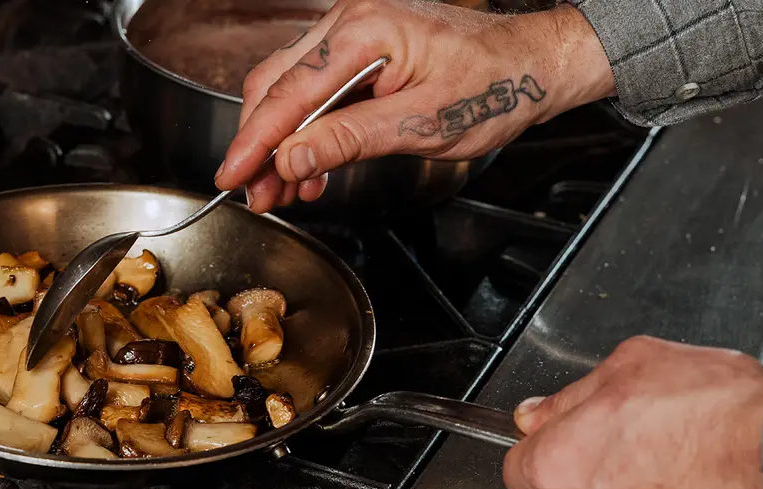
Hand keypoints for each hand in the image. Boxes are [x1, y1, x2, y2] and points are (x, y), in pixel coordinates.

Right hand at [214, 0, 615, 212]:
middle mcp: (351, 21)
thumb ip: (351, 140)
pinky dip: (307, 132)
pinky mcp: (361, 51)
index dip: (256, 140)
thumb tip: (293, 158)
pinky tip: (311, 169)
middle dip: (262, 145)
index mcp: (367, 31)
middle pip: (278, 85)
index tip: (232, 175)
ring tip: (282, 192)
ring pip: (291, 90)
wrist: (530, 64)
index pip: (291, 92)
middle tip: (256, 193)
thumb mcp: (423, 124)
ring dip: (283, 144)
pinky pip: (316, 91)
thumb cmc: (493, 85)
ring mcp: (354, 33)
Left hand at [501, 336, 762, 488]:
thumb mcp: (632, 364)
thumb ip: (571, 396)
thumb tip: (539, 414)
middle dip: (598, 472)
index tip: (565, 437)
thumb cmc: (714, 412)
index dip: (543, 449)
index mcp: (559, 469)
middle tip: (643, 437)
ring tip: (685, 462)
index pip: (518, 471)